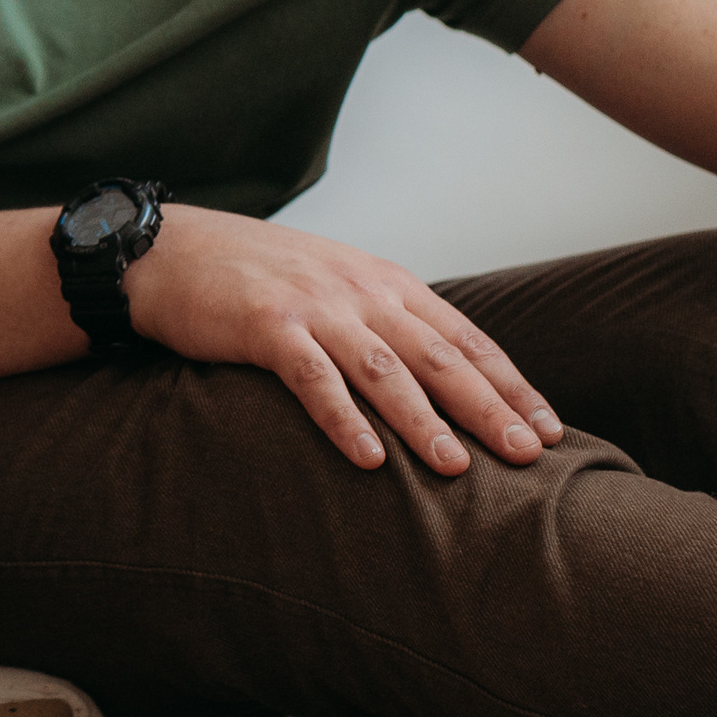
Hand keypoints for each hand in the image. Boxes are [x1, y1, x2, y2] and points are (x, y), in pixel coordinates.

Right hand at [123, 206, 565, 473]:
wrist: (169, 249)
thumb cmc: (251, 276)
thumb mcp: (331, 283)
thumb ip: (380, 319)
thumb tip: (434, 374)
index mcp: (383, 282)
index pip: (465, 337)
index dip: (510, 384)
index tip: (547, 430)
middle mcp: (359, 291)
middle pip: (438, 355)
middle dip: (488, 407)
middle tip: (527, 455)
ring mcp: (313, 307)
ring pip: (383, 369)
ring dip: (423, 419)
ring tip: (455, 467)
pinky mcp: (265, 326)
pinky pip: (312, 378)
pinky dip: (342, 419)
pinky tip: (368, 457)